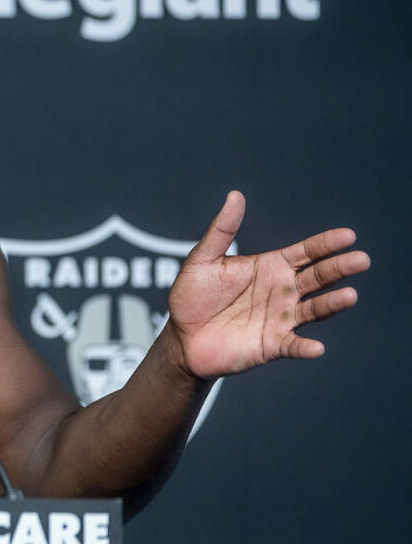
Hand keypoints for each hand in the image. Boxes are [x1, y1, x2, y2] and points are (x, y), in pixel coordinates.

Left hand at [166, 191, 368, 378]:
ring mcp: (280, 319)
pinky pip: (293, 346)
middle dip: (339, 268)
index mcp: (270, 267)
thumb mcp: (203, 259)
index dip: (325, 244)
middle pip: (317, 278)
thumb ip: (222, 230)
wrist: (181, 336)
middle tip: (361, 260)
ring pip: (313, 310)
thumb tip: (235, 195)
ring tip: (349, 295)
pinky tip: (316, 347)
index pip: (305, 253)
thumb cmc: (192, 295)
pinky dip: (305, 347)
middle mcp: (282, 291)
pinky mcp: (272, 345)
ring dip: (332, 304)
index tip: (348, 236)